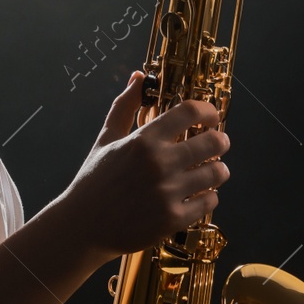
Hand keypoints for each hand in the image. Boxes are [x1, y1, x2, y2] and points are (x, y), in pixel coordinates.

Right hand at [61, 71, 231, 259]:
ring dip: (219, 169)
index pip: (190, 112)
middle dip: (220, 140)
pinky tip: (201, 194)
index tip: (211, 116)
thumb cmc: (94, 180)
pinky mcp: (172, 219)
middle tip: (219, 143)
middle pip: (213, 141)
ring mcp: (167, 192)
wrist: (83, 227)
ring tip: (213, 170)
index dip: (208, 111)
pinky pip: (210, 201)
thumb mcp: (106, 139)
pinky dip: (210, 196)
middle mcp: (158, 163)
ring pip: (216, 173)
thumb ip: (125, 106)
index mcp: (144, 140)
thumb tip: (139, 77)